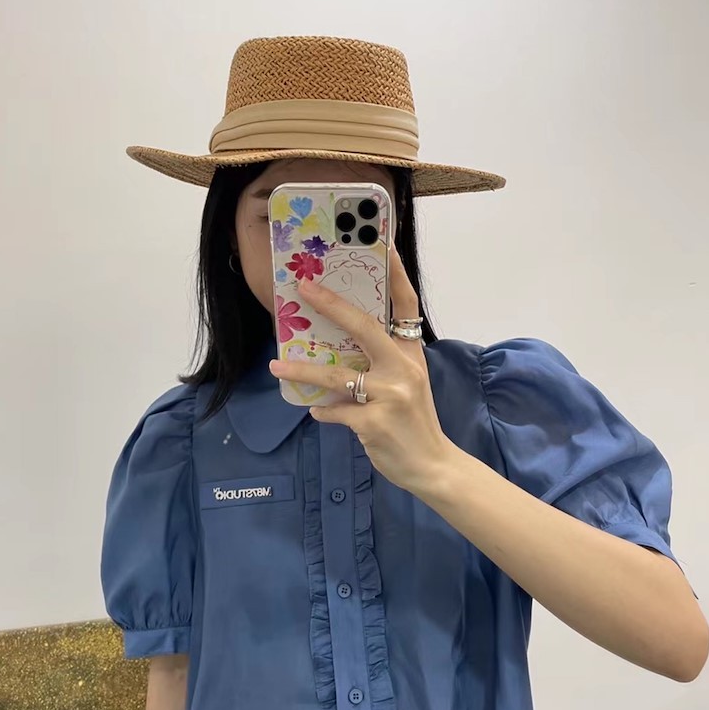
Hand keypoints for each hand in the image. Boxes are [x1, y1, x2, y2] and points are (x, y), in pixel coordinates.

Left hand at [269, 245, 452, 492]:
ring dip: (302, 369)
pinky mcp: (374, 423)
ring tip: (276, 365)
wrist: (433, 466)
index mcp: (412, 355)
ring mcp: (390, 395)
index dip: (395, 273)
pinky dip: (322, 412)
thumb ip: (381, 363)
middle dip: (332, 305)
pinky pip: (334, 411)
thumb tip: (336, 351)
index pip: (407, 305)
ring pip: (336, 376)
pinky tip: (317, 413)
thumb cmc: (415, 422)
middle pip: (365, 327)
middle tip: (303, 289)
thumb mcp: (408, 384)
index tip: (381, 243)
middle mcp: (403, 369)